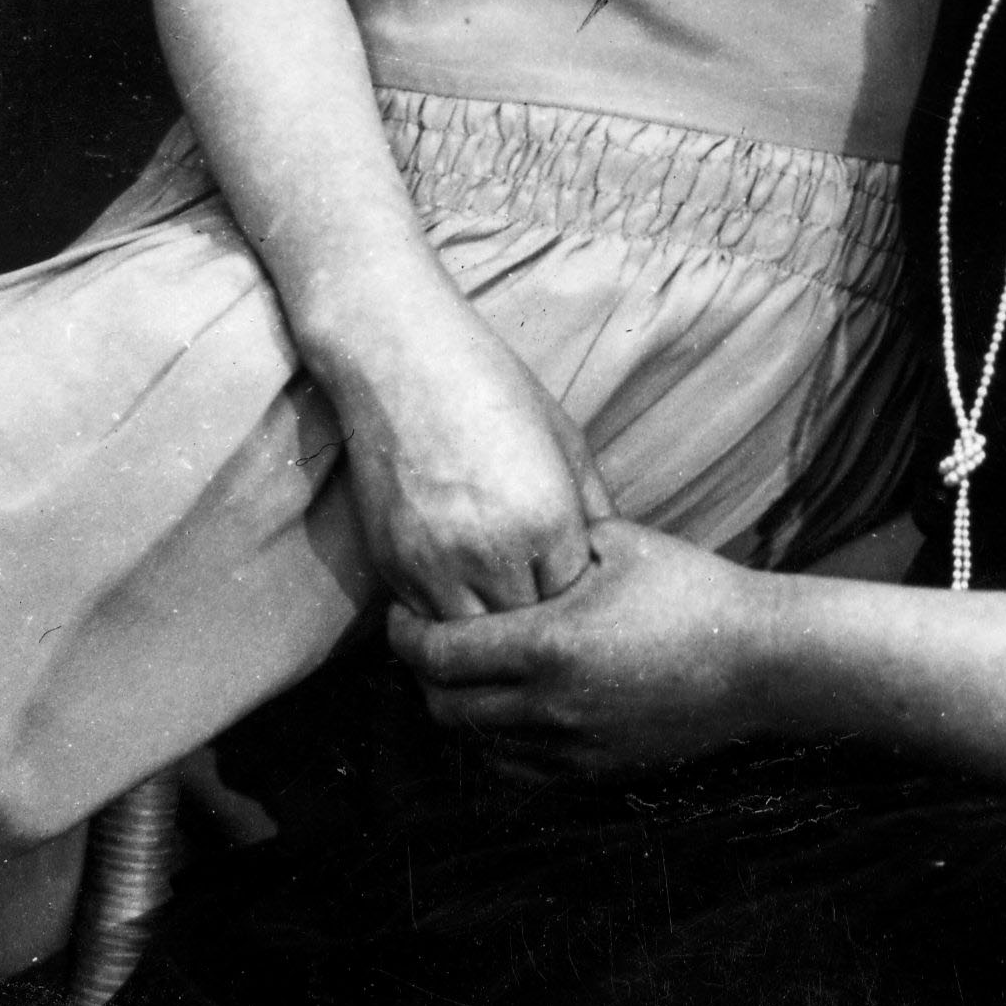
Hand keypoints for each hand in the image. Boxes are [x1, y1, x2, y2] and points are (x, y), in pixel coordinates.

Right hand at [320, 281, 614, 618]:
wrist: (404, 361)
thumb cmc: (495, 388)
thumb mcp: (565, 440)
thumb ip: (593, 508)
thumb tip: (612, 560)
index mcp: (547, 520)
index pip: (575, 602)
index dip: (579, 602)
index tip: (580, 591)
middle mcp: (492, 553)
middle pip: (528, 633)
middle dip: (539, 626)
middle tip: (543, 610)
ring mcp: (436, 566)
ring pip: (474, 643)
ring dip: (490, 634)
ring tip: (501, 614)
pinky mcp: (393, 568)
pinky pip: (427, 624)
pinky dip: (445, 621)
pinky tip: (460, 599)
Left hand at [387, 519, 771, 775]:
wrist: (758, 661)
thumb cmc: (692, 588)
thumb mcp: (619, 541)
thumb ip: (553, 541)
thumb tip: (503, 528)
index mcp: (547, 644)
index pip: (438, 654)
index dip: (404, 635)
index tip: (398, 614)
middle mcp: (547, 707)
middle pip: (443, 707)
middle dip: (423, 674)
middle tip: (425, 639)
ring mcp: (568, 748)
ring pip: (474, 743)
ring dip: (456, 709)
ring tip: (465, 671)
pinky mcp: (591, 773)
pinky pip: (514, 767)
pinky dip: (494, 740)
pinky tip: (508, 704)